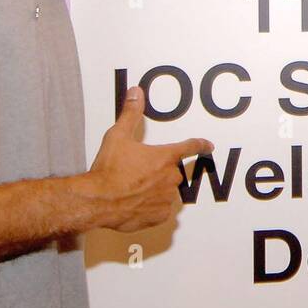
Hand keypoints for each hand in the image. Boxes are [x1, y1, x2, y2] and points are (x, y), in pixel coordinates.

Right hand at [88, 86, 213, 232]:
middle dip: (158, 172)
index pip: (189, 147)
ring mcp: (167, 198)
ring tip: (132, 189)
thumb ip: (130, 114)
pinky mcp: (159, 216)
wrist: (98, 200)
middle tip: (136, 173)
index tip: (209, 145)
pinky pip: (160, 210)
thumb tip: (136, 92)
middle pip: (172, 172)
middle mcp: (170, 178)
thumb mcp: (118, 136)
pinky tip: (134, 204)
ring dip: (155, 190)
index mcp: (164, 157)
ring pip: (166, 192)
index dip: (200, 145)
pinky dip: (151, 207)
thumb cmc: (108, 169)